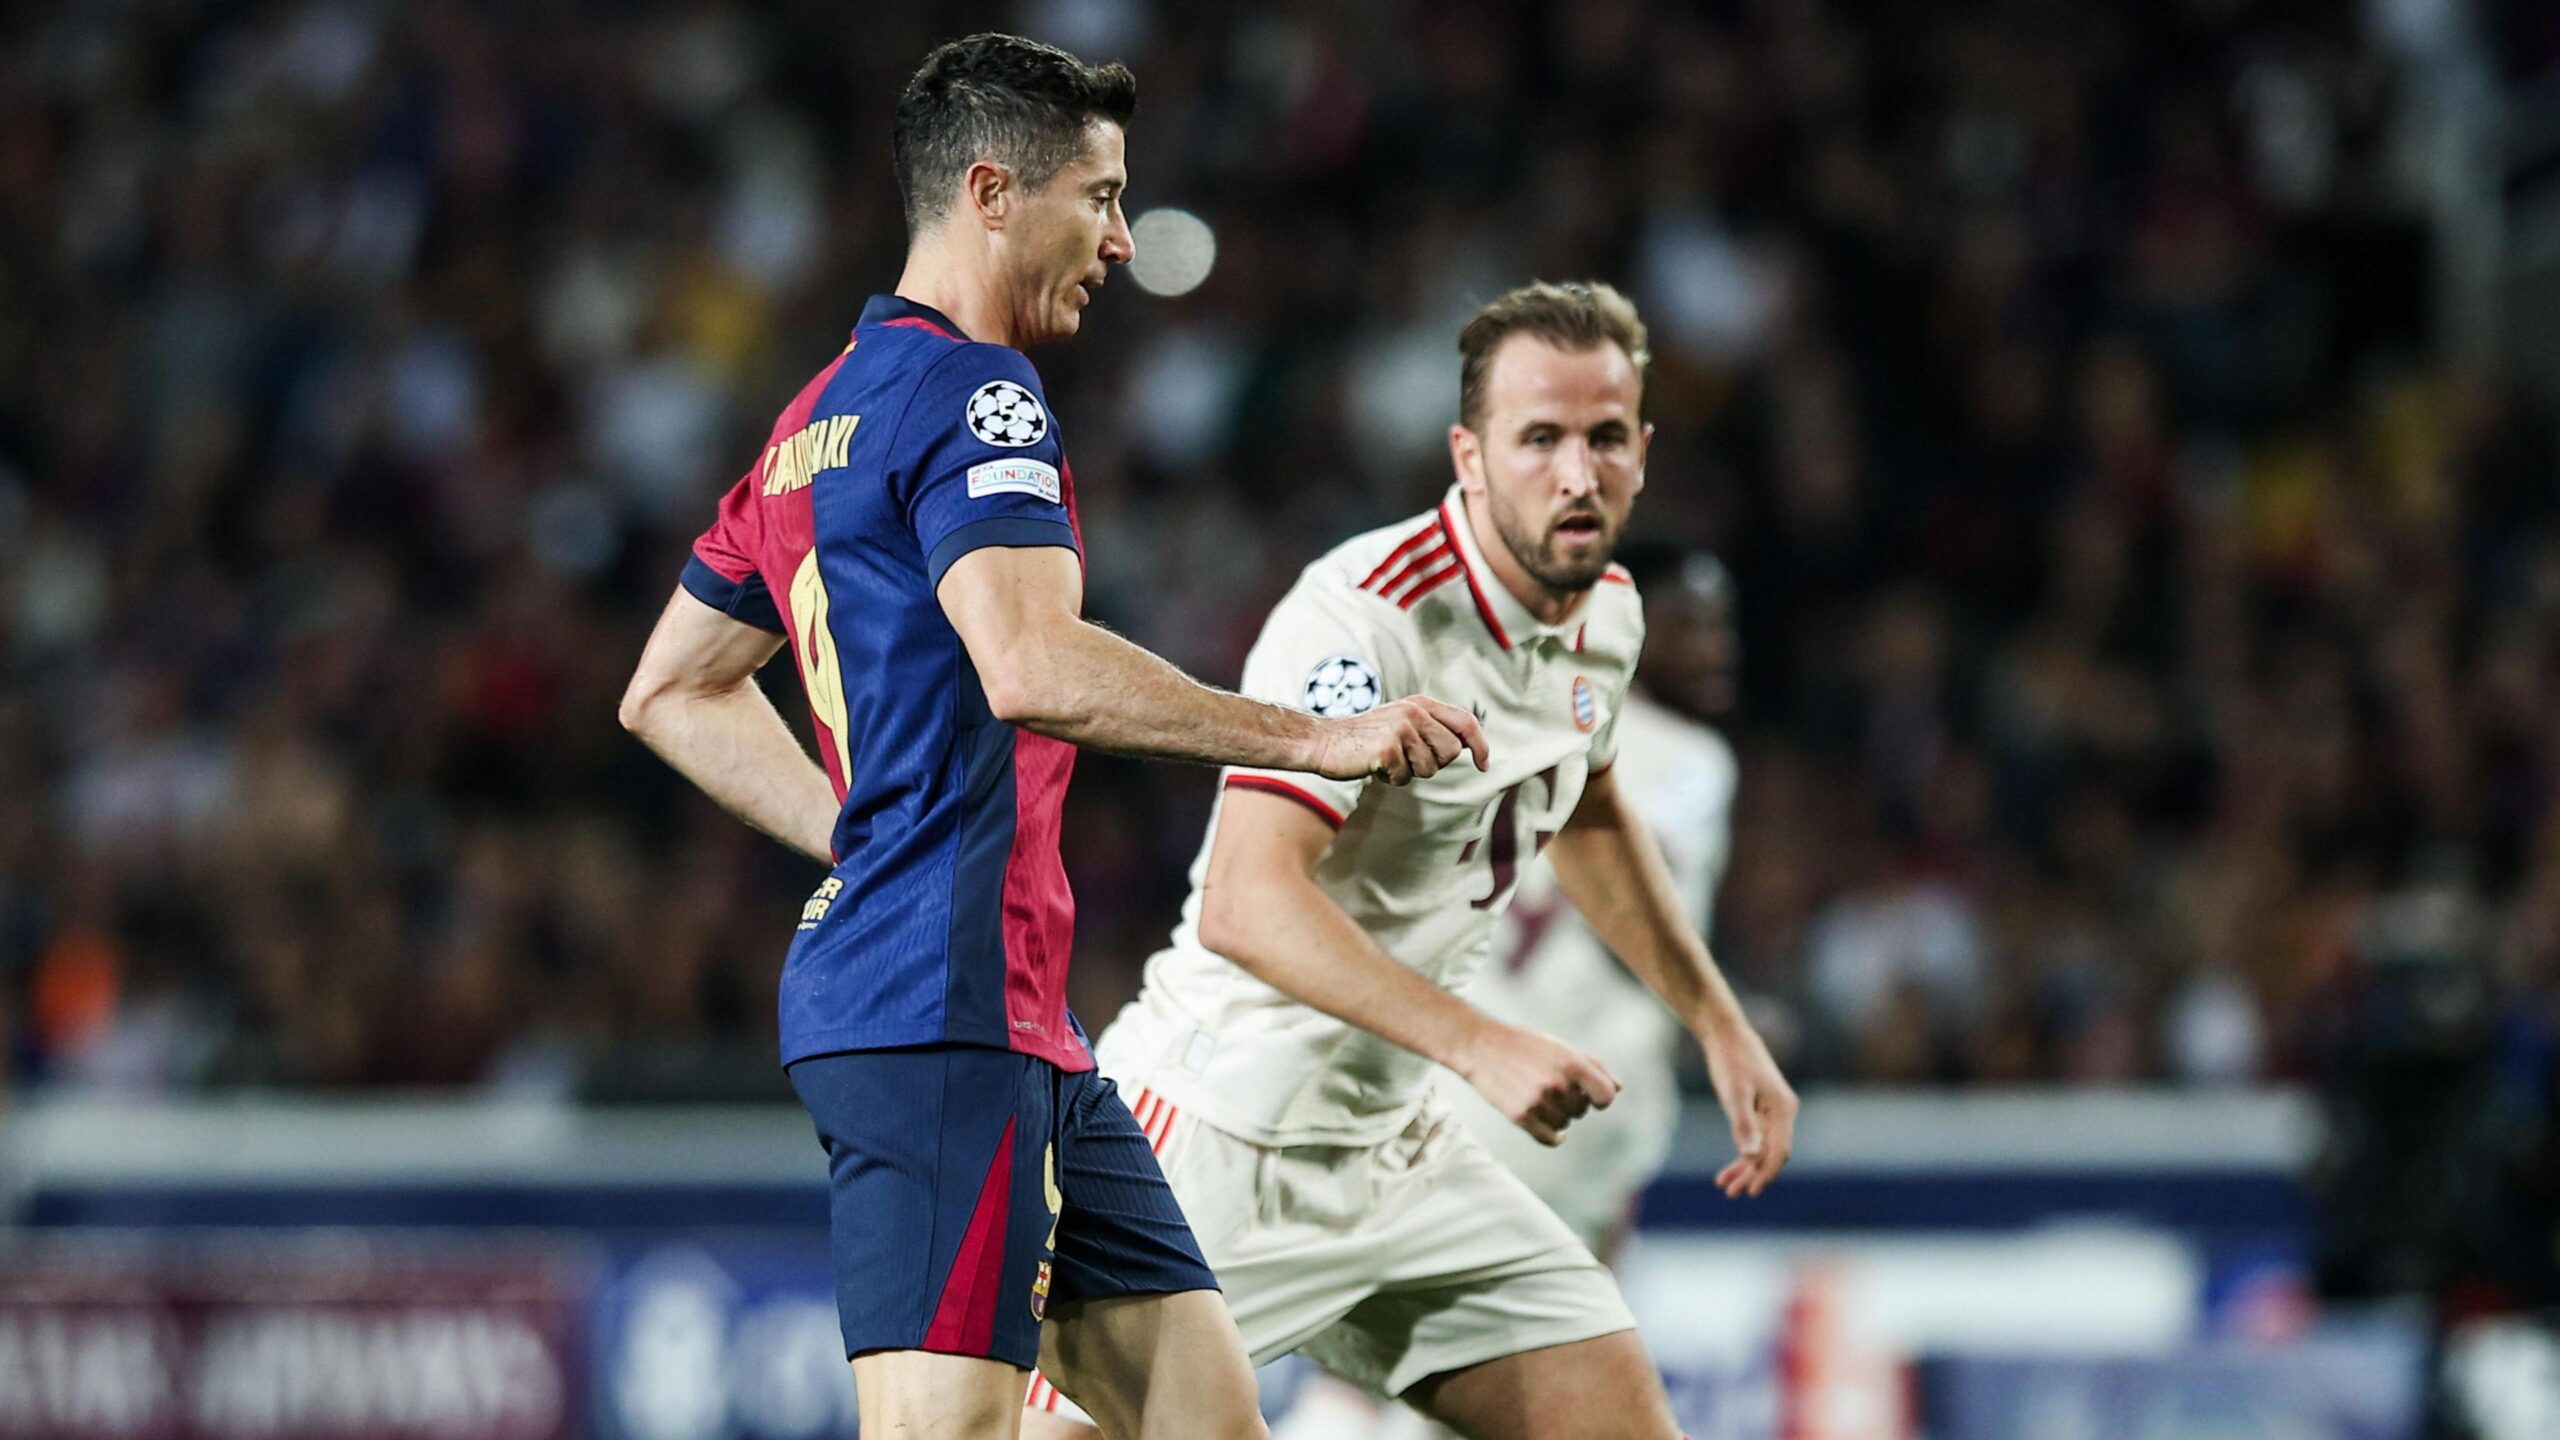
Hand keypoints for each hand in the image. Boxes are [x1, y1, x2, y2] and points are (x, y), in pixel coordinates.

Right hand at [1310, 696, 1488, 784]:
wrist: (1324, 741)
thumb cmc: (1366, 738)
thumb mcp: (1402, 723)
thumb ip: (1432, 729)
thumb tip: (1467, 746)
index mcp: (1421, 704)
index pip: (1465, 722)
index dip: (1480, 745)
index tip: (1484, 765)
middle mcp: (1414, 711)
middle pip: (1451, 752)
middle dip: (1433, 764)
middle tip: (1407, 759)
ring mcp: (1400, 728)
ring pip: (1429, 768)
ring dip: (1410, 772)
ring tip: (1388, 759)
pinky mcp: (1387, 748)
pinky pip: (1404, 777)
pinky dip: (1391, 779)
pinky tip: (1375, 766)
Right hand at [1455, 1021, 1619, 1146]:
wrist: (1481, 1046)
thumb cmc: (1526, 1045)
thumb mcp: (1562, 1047)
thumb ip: (1593, 1066)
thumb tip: (1618, 1088)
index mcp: (1572, 1063)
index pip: (1606, 1095)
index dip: (1602, 1099)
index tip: (1592, 1098)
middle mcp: (1557, 1082)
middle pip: (1581, 1111)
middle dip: (1572, 1103)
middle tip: (1552, 1088)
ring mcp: (1538, 1100)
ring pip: (1564, 1125)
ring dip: (1558, 1117)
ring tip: (1541, 1100)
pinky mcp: (1520, 1115)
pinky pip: (1549, 1138)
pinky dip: (1553, 1137)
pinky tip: (1552, 1132)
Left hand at [1703, 1023, 1796, 1197]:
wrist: (1726, 1035)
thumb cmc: (1731, 1061)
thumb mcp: (1734, 1093)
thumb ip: (1744, 1125)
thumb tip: (1751, 1155)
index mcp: (1783, 1109)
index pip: (1779, 1151)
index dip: (1766, 1173)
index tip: (1751, 1191)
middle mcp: (1783, 1112)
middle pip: (1771, 1153)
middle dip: (1752, 1174)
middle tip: (1731, 1193)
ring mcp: (1772, 1112)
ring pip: (1762, 1149)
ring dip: (1745, 1168)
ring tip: (1725, 1186)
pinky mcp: (1759, 1110)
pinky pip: (1755, 1138)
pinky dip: (1742, 1154)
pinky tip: (1728, 1169)